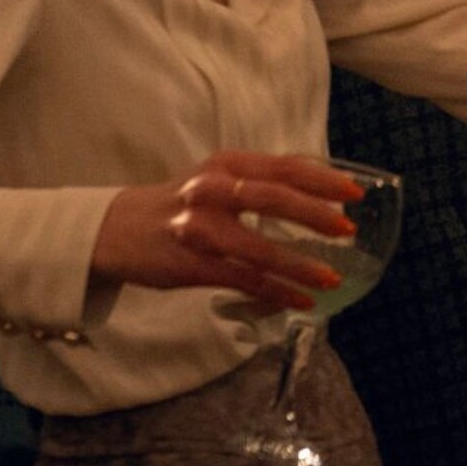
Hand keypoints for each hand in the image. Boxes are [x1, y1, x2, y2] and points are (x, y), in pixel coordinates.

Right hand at [89, 152, 362, 315]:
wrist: (112, 230)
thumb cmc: (177, 204)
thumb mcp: (215, 178)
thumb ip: (258, 181)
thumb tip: (317, 193)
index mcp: (226, 164)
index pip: (283, 166)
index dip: (322, 178)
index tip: (354, 192)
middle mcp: (212, 190)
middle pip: (273, 198)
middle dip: (315, 214)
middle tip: (349, 230)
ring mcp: (199, 228)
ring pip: (258, 247)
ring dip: (299, 265)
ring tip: (331, 278)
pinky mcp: (190, 265)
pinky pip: (241, 279)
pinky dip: (275, 292)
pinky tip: (300, 301)